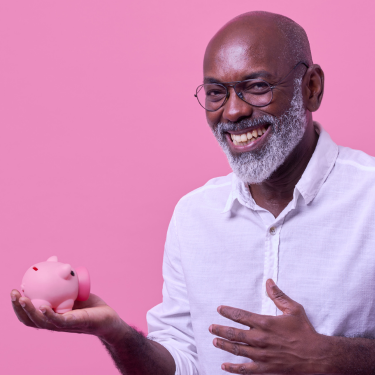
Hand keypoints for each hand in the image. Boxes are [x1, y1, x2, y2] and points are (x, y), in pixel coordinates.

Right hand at [11, 289, 126, 344]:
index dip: (18, 305)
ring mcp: (63, 325)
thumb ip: (63, 279)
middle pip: (29, 319)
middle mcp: (53, 323)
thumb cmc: (89, 305)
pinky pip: (59, 321)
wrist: (107, 318)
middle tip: (13, 292)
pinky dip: (49, 315)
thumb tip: (52, 259)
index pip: (29, 313)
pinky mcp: (74, 324)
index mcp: (50, 316)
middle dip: (17, 307)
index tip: (14, 290)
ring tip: (21, 298)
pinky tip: (43, 307)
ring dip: (29, 310)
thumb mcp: (73, 289)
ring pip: (40, 321)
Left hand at [209, 279, 329, 373]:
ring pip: (236, 349)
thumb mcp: (294, 309)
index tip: (220, 309)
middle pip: (234, 333)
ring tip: (215, 340)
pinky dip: (233, 368)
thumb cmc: (305, 331)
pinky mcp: (265, 368)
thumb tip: (269, 282)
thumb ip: (278, 296)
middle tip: (211, 327)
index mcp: (265, 322)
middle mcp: (260, 338)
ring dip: (224, 344)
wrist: (316, 356)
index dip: (228, 312)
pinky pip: (245, 369)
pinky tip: (224, 365)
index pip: (240, 315)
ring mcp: (261, 354)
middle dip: (220, 329)